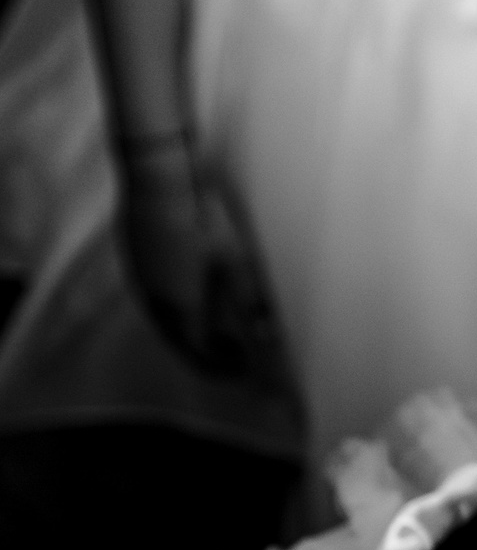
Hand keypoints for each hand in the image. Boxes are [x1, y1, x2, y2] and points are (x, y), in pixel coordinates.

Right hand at [118, 139, 283, 378]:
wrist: (160, 180)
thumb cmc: (202, 217)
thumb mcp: (236, 260)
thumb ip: (250, 301)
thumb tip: (267, 335)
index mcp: (180, 306)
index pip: (199, 353)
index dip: (222, 366)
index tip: (244, 370)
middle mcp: (155, 301)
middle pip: (180, 341)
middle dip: (207, 354)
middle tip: (235, 356)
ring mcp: (141, 281)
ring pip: (165, 322)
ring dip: (189, 333)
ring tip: (218, 332)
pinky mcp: (136, 262)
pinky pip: (155, 300)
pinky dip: (176, 312)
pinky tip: (193, 301)